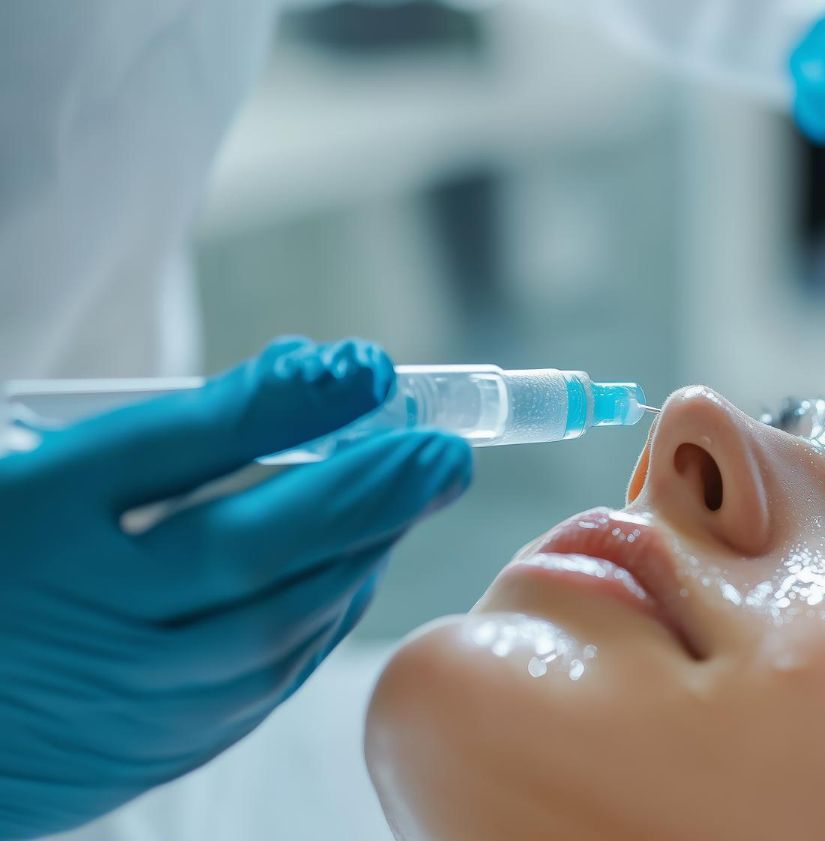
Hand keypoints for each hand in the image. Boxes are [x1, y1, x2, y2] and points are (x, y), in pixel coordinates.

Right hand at [0, 337, 472, 837]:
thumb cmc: (4, 564)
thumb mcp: (54, 474)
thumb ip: (177, 431)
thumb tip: (312, 377)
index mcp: (37, 529)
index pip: (168, 452)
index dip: (279, 411)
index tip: (365, 368)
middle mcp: (86, 626)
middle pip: (248, 555)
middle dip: (364, 493)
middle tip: (443, 449)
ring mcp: (127, 702)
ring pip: (277, 631)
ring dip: (360, 556)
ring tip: (415, 492)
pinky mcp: (159, 750)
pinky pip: (269, 683)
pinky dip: (326, 616)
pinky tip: (359, 567)